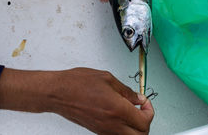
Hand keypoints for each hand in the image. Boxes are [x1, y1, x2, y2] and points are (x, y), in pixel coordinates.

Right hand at [0, 68, 154, 134]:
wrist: (57, 93)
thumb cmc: (77, 83)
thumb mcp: (106, 78)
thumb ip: (125, 90)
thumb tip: (137, 98)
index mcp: (117, 109)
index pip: (144, 121)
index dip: (149, 111)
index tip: (145, 102)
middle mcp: (112, 124)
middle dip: (146, 123)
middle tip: (142, 110)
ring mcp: (104, 130)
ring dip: (135, 127)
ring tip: (131, 111)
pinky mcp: (96, 131)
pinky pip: (116, 134)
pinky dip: (123, 128)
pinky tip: (119, 114)